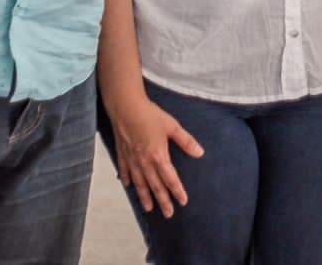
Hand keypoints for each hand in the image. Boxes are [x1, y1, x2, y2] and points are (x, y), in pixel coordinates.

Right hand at [106, 92, 204, 216]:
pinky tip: (129, 187)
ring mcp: (132, 160)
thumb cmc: (150, 115)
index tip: (183, 202)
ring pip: (139, 184)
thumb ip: (186, 141)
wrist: (126, 107)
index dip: (177, 191)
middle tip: (168, 214)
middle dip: (163, 201)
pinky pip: (125, 171)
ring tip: (149, 208)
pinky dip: (127, 181)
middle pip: (155, 186)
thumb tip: (199, 153)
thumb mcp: (172, 126)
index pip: (170, 179)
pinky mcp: (122, 154)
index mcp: (158, 156)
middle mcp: (144, 162)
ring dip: (145, 197)